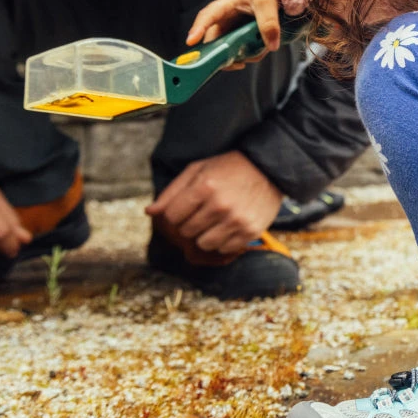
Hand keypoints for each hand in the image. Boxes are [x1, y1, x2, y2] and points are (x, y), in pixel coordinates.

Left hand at [145, 152, 282, 254]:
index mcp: (204, 186)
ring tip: (214, 220)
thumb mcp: (198, 170)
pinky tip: (228, 225)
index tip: (185, 207)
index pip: (171, 217)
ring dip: (204, 235)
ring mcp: (237, 220)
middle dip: (189, 224)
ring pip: (203, 244)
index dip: (174, 213)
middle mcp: (220, 205)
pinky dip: (222, 241)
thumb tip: (149, 213)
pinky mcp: (251, 231)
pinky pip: (223, 249)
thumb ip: (172, 192)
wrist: (268, 169)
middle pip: (186, 231)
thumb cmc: (228, 168)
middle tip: (202, 212)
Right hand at [187, 0, 282, 59]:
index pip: (208, 16)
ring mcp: (229, 31)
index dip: (198, 29)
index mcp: (225, 5)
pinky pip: (239, 52)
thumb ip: (269, 22)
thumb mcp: (267, 1)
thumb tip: (271, 46)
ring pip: (227, 51)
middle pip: (213, 41)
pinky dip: (250, 55)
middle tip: (238, 63)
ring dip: (243, 55)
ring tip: (260, 49)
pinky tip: (261, 48)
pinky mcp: (237, 38)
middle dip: (223, 55)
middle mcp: (222, 20)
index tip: (191, 41)